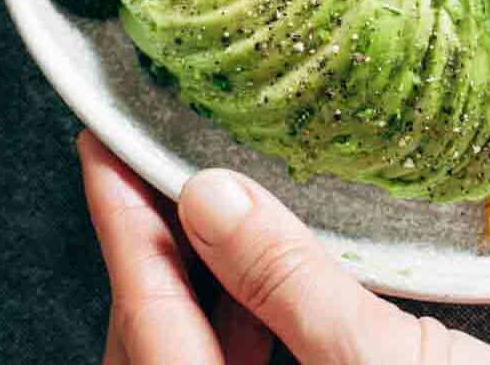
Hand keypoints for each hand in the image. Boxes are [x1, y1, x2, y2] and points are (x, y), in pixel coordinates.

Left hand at [77, 131, 489, 363]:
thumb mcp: (386, 361)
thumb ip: (291, 284)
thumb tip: (213, 199)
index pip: (148, 318)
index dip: (121, 223)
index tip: (103, 146)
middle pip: (154, 336)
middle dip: (148, 240)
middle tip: (148, 152)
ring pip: (192, 345)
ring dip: (191, 268)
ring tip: (200, 188)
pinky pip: (236, 356)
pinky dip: (235, 301)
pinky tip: (256, 257)